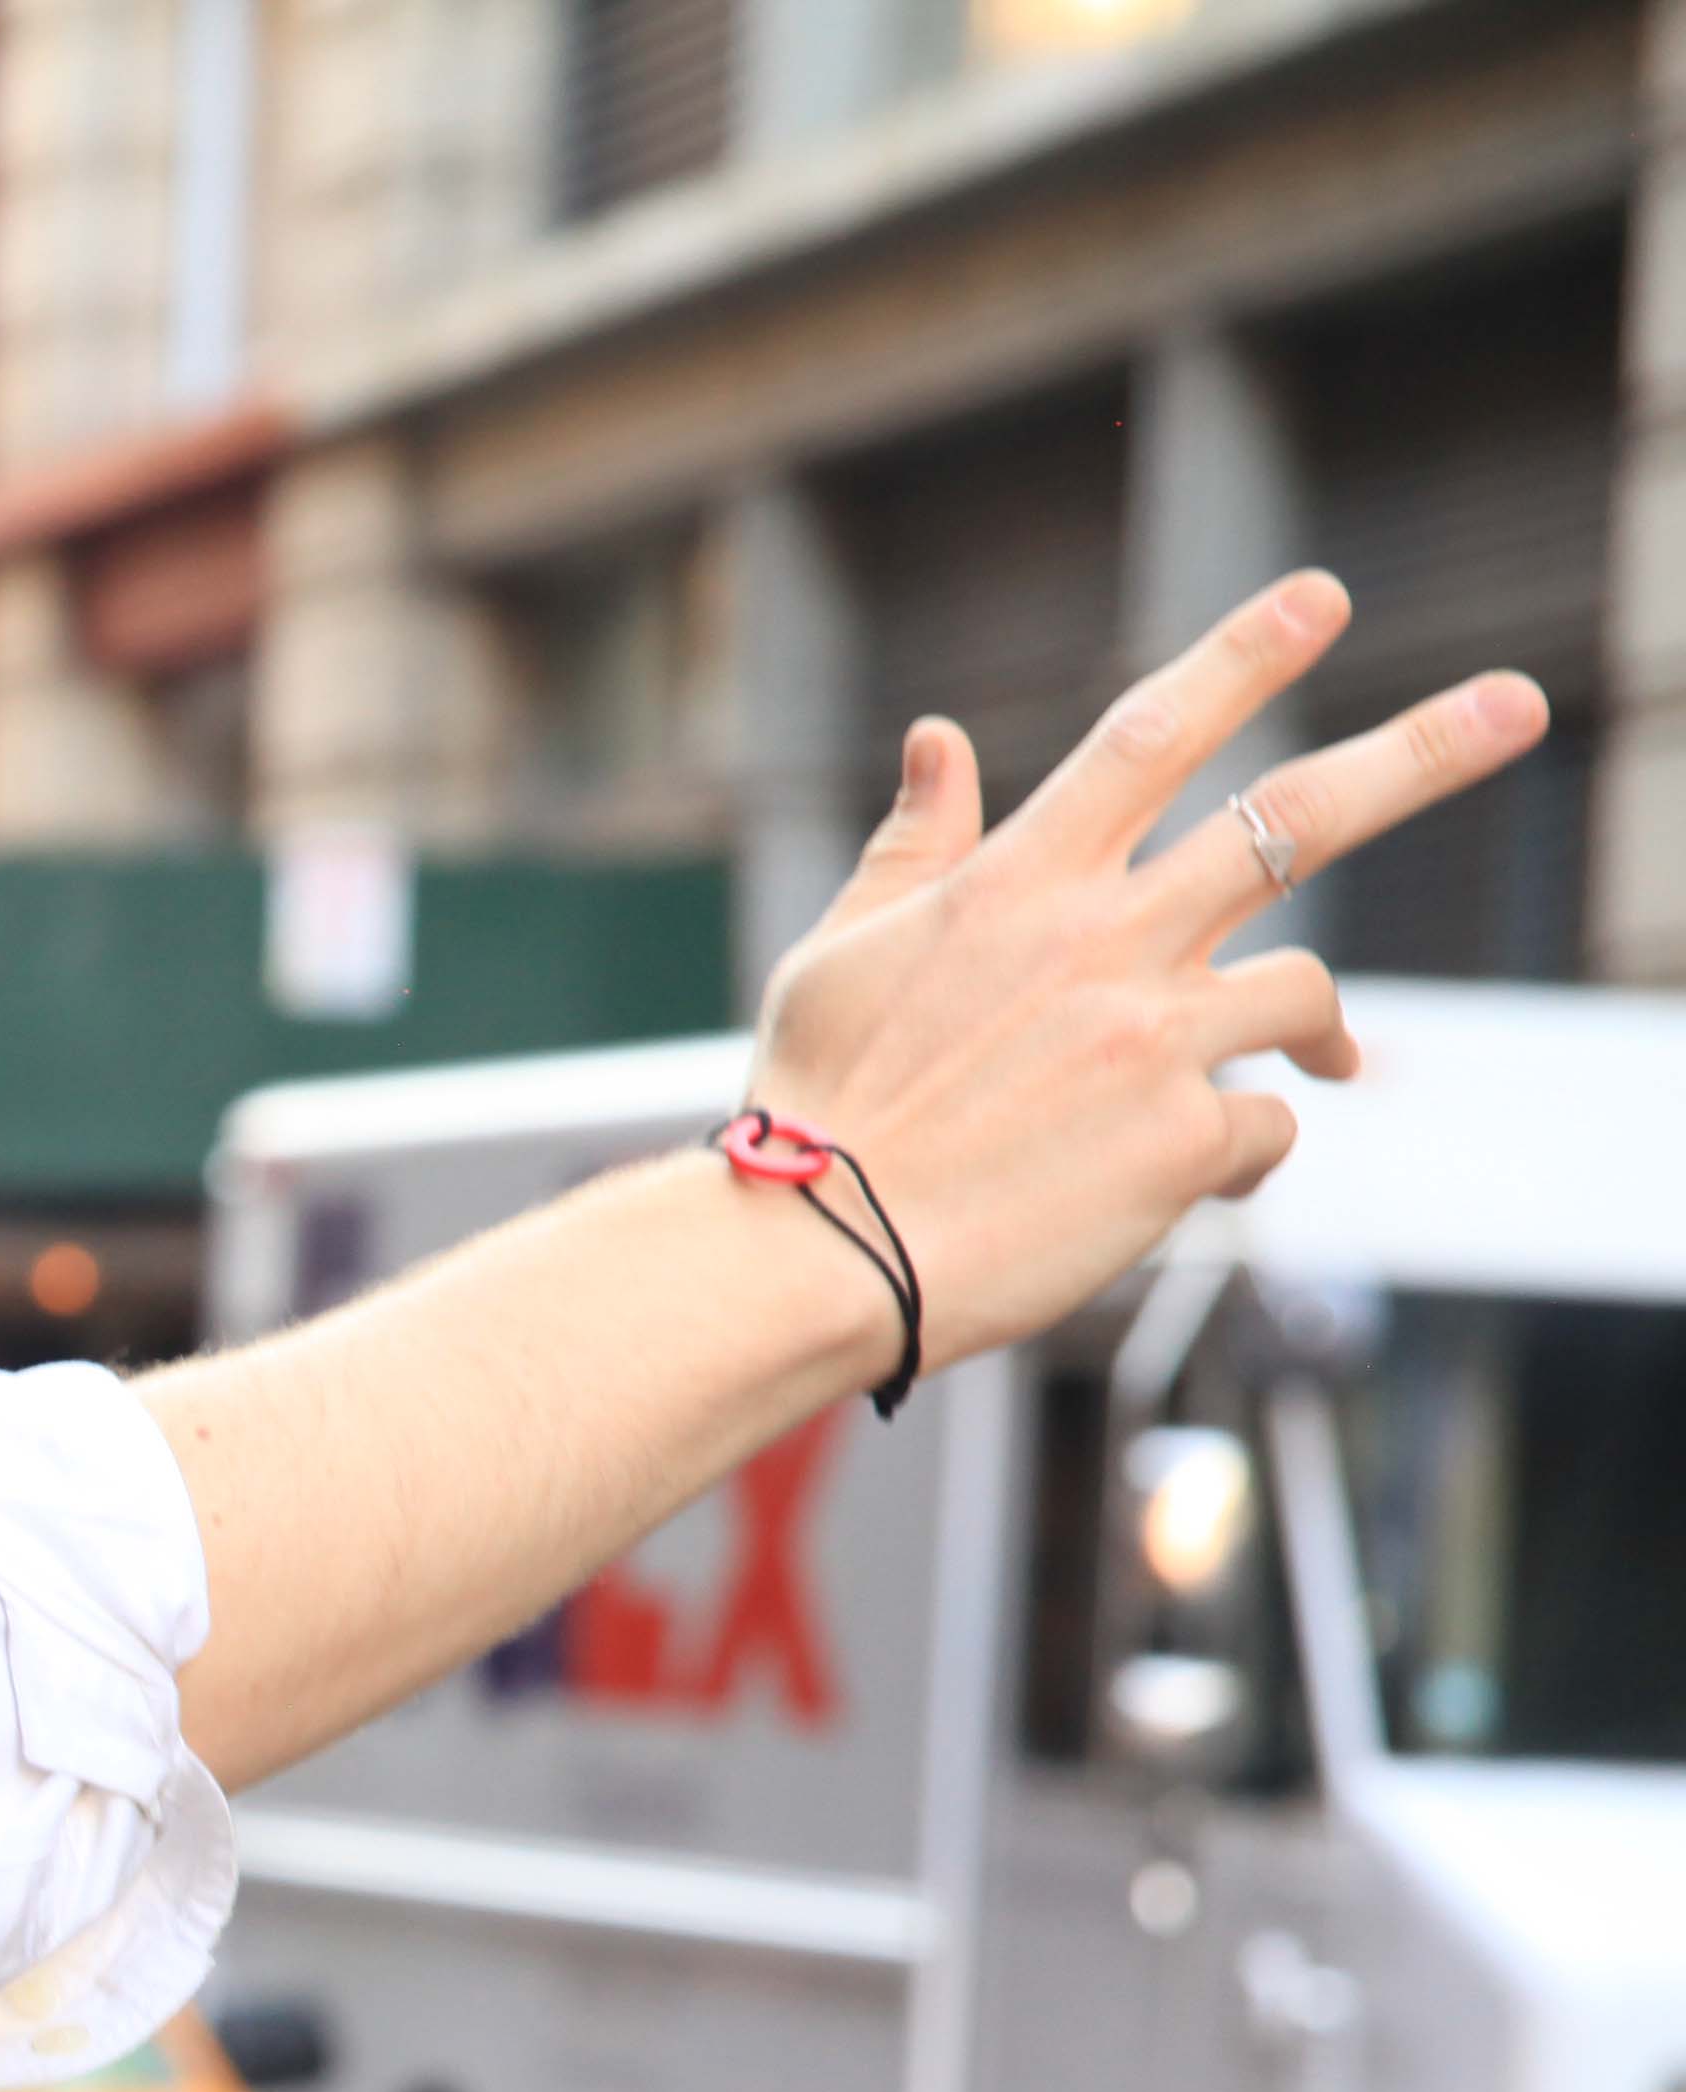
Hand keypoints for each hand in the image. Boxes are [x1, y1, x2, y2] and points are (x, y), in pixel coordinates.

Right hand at [743, 572, 1546, 1372]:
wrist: (815, 1255)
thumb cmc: (813, 1106)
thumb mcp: (840, 953)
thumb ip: (915, 846)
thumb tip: (940, 739)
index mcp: (1018, 884)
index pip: (1150, 737)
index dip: (1240, 656)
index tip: (1320, 597)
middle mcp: (1103, 942)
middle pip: (1296, 819)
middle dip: (1423, 752)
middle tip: (1518, 706)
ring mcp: (1154, 1039)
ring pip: (1305, 994)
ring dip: (1319, 1029)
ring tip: (1327, 1060)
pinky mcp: (1183, 1144)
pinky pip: (1265, 1130)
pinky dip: (1243, 1150)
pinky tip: (1188, 1182)